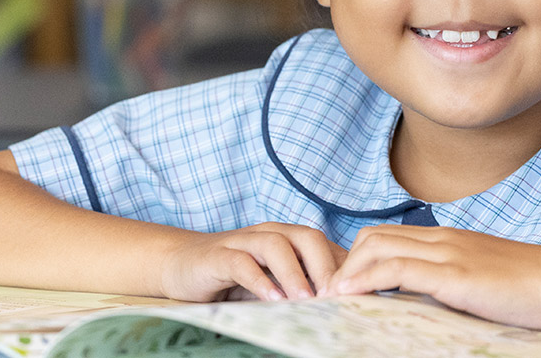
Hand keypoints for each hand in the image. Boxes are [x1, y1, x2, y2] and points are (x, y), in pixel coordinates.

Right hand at [161, 222, 346, 302]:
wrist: (181, 264)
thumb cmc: (233, 277)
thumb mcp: (273, 282)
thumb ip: (300, 288)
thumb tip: (342, 307)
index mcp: (288, 238)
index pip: (326, 246)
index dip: (345, 267)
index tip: (358, 295)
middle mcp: (269, 234)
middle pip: (306, 237)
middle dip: (326, 266)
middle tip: (337, 297)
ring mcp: (242, 241)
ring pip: (275, 245)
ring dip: (294, 273)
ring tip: (306, 300)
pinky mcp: (218, 255)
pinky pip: (241, 262)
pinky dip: (259, 280)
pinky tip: (271, 299)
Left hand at [327, 225, 540, 329]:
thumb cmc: (532, 289)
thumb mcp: (482, 281)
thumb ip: (452, 286)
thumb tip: (423, 306)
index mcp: (448, 240)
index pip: (386, 236)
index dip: (358, 259)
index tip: (343, 287)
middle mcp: (443, 239)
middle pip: (373, 237)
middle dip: (345, 264)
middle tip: (330, 295)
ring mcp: (448, 253)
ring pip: (378, 247)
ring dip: (348, 272)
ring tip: (331, 298)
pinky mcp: (454, 275)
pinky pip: (397, 269)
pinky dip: (367, 280)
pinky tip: (351, 295)